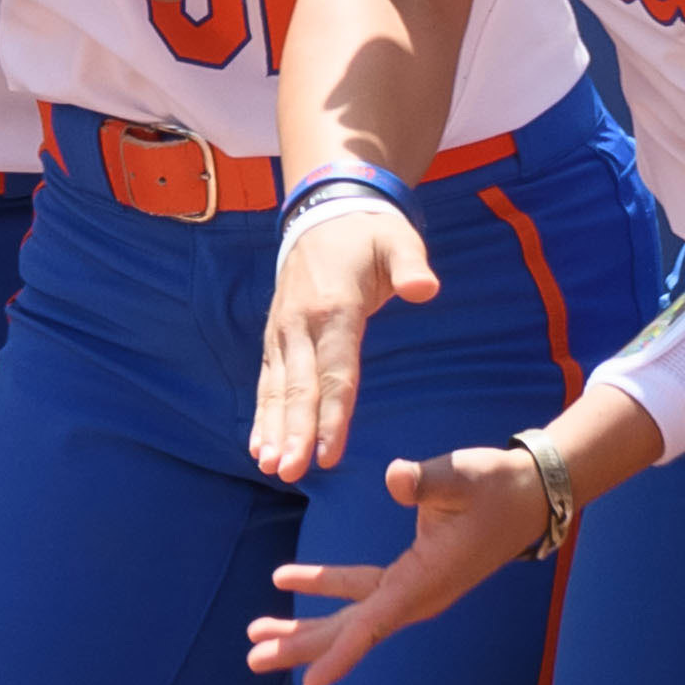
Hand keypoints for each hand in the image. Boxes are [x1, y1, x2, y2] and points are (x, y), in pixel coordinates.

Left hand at [242, 441, 545, 684]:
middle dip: (302, 645)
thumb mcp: (460, 477)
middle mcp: (416, 596)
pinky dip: (323, 588)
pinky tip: (286, 581)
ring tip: (256, 633)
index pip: (374, 625)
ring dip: (304, 624)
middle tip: (251, 657)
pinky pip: (359, 590)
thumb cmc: (496, 486)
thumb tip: (395, 479)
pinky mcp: (410, 576)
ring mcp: (412, 589)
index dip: (342, 653)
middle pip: (350, 631)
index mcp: (425, 582)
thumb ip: (425, 481)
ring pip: (350, 616)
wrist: (530, 494)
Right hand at [256, 198, 438, 481]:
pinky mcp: (277, 338)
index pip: (335, 370)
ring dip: (273, 429)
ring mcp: (284, 332)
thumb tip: (425, 289)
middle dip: (294, 432)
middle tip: (289, 471)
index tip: (328, 453)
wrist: (322, 213)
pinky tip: (259, 446)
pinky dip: (262, 414)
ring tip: (269, 466)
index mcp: (335, 307)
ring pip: (278, 388)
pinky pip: (268, 381)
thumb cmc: (368, 233)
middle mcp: (301, 324)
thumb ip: (410, 265)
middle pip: (300, 387)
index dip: (332, 414)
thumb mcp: (397, 239)